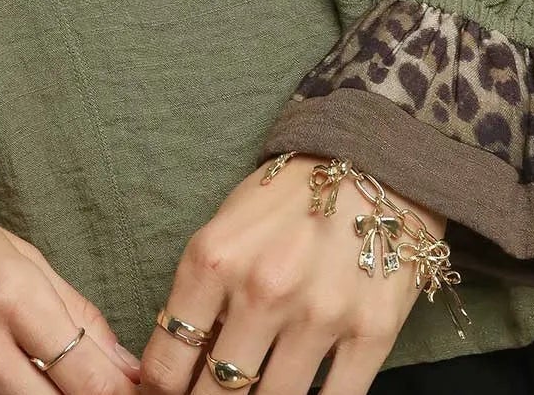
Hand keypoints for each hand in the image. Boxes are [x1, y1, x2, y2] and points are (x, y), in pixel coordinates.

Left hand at [138, 154, 446, 394]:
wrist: (372, 161)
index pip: (167, 362)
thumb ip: (201, 294)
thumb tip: (177, 365)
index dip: (160, 392)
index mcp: (214, 260)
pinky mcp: (371, 334)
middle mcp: (262, 290)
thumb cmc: (287, 199)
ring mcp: (319, 316)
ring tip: (255, 392)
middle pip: (217, 394)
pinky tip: (303, 393)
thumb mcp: (226, 228)